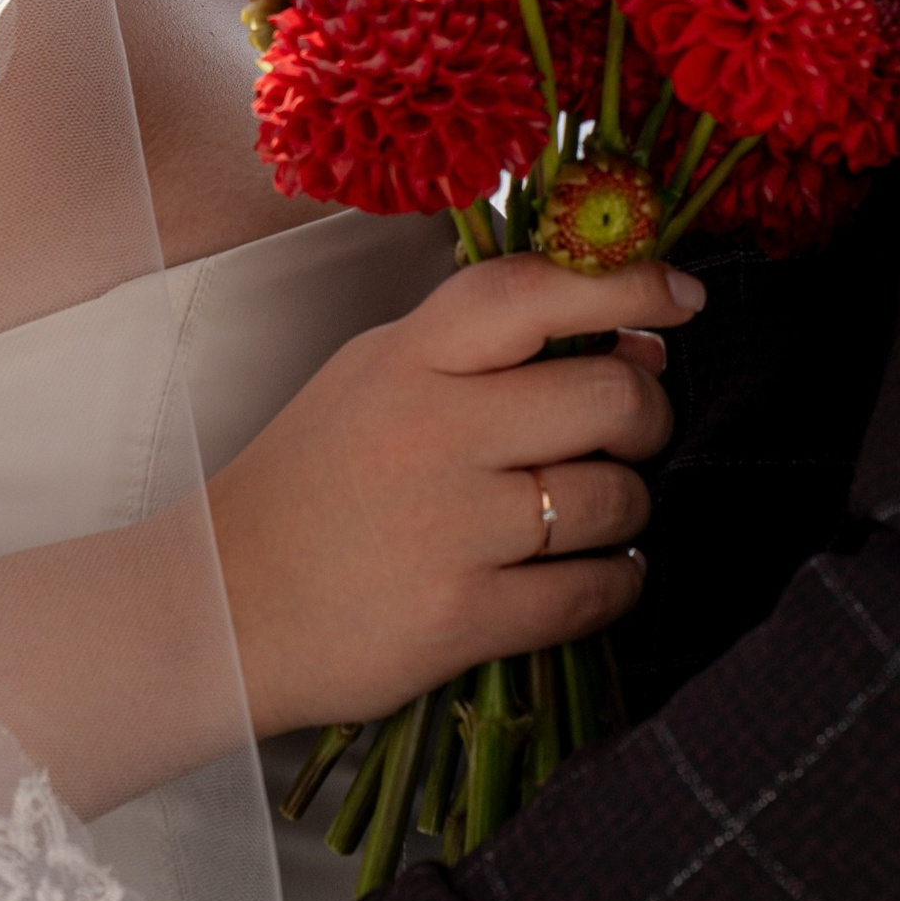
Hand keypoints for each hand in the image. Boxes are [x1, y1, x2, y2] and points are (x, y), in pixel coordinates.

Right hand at [210, 250, 699, 736]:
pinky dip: (617, 582)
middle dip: (648, 414)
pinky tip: (594, 576)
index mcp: (409, 356)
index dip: (628, 284)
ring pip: (614, 498)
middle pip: (609, 395)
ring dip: (629, 508)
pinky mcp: (463, 616)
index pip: (537, 290)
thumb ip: (484, 352)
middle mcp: (433, 429)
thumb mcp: (375, 380)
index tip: (681, 298)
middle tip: (633, 432)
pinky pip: (595, 590)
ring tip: (595, 515)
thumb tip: (631, 337)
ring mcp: (450, 526)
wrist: (218, 608)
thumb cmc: (308, 488)